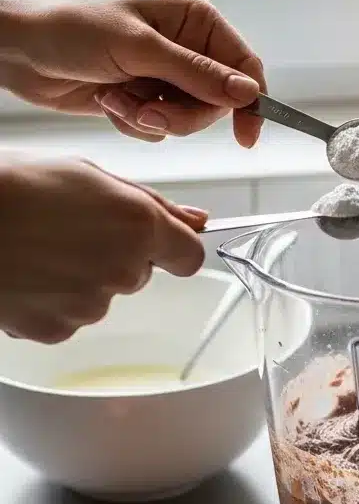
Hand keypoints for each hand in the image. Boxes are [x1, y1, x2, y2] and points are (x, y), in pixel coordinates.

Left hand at [0, 0, 263, 145]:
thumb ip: (198, 75)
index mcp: (193, 20)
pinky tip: (109, 101)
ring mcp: (164, 75)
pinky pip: (161, 129)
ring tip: (119, 101)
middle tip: (149, 111)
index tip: (245, 136)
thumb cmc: (70, 27)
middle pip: (216, 103)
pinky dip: (135, 124)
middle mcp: (185, 47)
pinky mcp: (144, 98)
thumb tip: (249, 94)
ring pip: (188, 121)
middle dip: (181, 115)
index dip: (249, 104)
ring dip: (152, 120)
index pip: (243, 67)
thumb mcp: (140, 49)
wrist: (17, 47)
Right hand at [0, 154, 206, 342]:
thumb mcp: (87, 174)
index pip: (189, 256)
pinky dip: (49, 301)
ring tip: (36, 247)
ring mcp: (91, 305)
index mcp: (138, 227)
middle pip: (139, 273)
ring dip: (78, 277)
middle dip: (114, 254)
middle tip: (66, 229)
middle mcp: (124, 270)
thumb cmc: (12, 185)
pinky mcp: (57, 329)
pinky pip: (67, 317)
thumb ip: (151, 203)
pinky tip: (24, 273)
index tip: (158, 243)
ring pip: (101, 295)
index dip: (172, 248)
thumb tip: (196, 220)